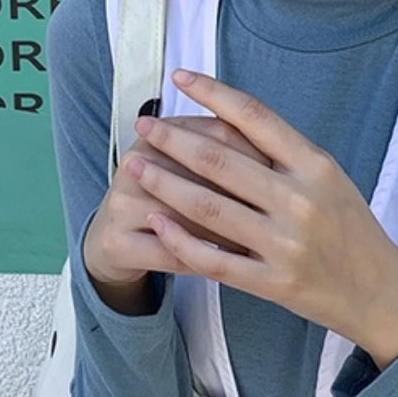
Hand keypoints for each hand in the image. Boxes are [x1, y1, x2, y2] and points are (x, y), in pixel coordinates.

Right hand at [82, 115, 273, 287]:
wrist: (112, 237)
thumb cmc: (165, 198)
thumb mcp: (187, 166)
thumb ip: (224, 151)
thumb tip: (279, 156)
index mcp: (158, 135)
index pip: (217, 131)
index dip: (257, 150)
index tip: (285, 168)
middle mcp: (135, 162)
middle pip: (205, 172)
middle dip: (249, 191)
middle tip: (283, 206)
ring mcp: (122, 203)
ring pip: (191, 216)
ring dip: (233, 231)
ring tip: (264, 239)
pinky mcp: (117, 242)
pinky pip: (174, 255)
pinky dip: (207, 259)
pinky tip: (233, 264)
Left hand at [127, 68, 397, 365]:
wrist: (379, 290)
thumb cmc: (350, 226)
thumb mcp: (329, 177)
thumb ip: (284, 154)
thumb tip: (227, 120)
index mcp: (314, 164)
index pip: (254, 116)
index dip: (212, 92)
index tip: (180, 78)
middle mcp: (299, 199)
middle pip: (220, 159)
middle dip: (173, 139)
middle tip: (143, 127)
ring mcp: (284, 243)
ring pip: (208, 207)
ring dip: (164, 183)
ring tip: (135, 166)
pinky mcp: (272, 282)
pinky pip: (213, 259)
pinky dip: (179, 239)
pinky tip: (154, 222)